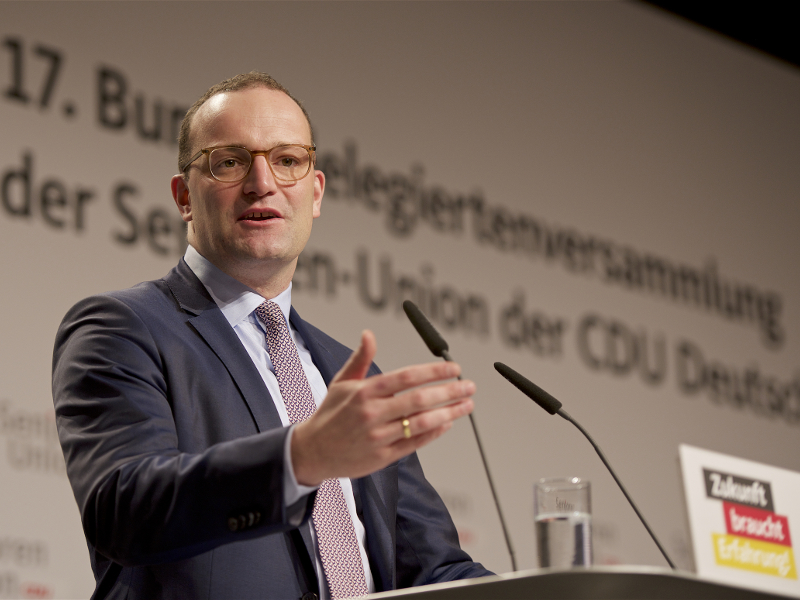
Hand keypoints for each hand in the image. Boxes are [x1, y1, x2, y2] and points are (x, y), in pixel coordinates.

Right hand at [291, 330, 474, 485]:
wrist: (312, 451)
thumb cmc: (330, 414)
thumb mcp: (341, 382)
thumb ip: (361, 359)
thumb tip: (369, 334)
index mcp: (364, 392)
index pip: (406, 377)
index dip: (433, 372)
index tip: (454, 368)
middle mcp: (372, 413)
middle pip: (419, 400)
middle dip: (449, 392)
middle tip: (468, 386)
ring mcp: (378, 437)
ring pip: (421, 423)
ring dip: (449, 413)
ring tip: (466, 405)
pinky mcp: (382, 456)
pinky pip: (415, 443)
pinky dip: (434, 432)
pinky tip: (448, 423)